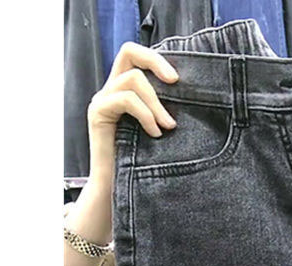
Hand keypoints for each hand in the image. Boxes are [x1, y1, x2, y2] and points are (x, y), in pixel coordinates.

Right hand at [86, 42, 179, 188]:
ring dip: (156, 102)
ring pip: (132, 79)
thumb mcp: (158, 130)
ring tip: (168, 126)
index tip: (178, 79)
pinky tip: (154, 133)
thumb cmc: (141, 163)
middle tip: (176, 82)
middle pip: (128, 51)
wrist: (115, 188)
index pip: (135, 55)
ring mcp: (102, 100)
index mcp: (124, 90)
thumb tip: (194, 99)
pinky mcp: (98, 113)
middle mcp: (110, 90)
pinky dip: (145, 114)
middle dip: (155, 62)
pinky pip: (125, 100)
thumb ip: (164, 111)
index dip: (157, 59)